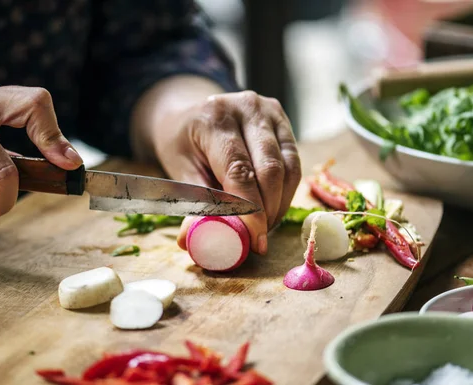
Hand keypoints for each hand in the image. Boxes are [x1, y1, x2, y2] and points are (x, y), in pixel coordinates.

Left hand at [152, 90, 301, 254]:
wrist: (189, 113)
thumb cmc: (182, 144)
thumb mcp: (179, 171)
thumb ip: (194, 204)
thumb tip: (192, 241)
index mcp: (214, 118)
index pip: (239, 169)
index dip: (251, 209)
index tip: (256, 240)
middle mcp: (246, 107)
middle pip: (270, 168)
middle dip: (268, 210)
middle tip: (260, 238)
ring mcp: (269, 111)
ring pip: (289, 167)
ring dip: (280, 203)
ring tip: (264, 226)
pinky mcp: (282, 121)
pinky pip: (293, 162)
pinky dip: (286, 191)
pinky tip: (272, 208)